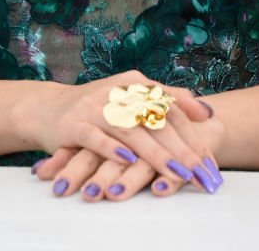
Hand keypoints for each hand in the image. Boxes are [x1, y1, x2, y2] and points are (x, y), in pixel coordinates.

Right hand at [34, 107, 224, 201]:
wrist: (47, 108)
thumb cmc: (97, 108)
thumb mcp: (132, 97)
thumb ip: (167, 100)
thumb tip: (206, 111)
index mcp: (135, 83)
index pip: (172, 110)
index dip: (193, 136)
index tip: (211, 164)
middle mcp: (117, 91)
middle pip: (156, 122)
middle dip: (182, 151)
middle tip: (202, 175)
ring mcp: (95, 106)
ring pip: (131, 131)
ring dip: (156, 154)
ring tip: (178, 173)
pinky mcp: (74, 124)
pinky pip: (95, 137)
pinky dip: (112, 149)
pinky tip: (128, 161)